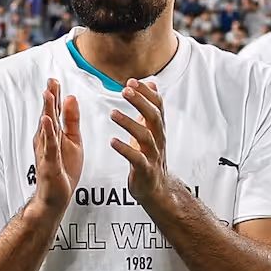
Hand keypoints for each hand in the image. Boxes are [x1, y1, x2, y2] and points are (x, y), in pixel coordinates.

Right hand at [32, 74, 84, 211]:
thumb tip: (71, 97)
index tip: (55, 79)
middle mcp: (46, 140)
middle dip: (50, 98)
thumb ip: (71, 120)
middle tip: (51, 80)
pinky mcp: (50, 164)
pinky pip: (49, 146)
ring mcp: (46, 152)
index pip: (53, 111)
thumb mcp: (73, 141)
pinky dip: (49, 133)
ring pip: (47, 128)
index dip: (54, 95)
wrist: (55, 197)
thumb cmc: (63, 169)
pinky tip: (47, 121)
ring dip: (47, 110)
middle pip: (48, 115)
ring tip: (48, 94)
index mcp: (53, 134)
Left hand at [110, 77, 172, 205]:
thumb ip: (150, 108)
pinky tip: (113, 141)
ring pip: (145, 137)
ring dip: (129, 123)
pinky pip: (137, 159)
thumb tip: (152, 84)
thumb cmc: (150, 157)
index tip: (132, 81)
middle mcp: (158, 140)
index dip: (146, 93)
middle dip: (140, 102)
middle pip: (153, 117)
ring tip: (113, 113)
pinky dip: (125, 150)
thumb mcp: (152, 130)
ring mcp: (153, 155)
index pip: (157, 106)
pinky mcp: (145, 170)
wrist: (157, 189)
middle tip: (125, 90)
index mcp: (158, 129)